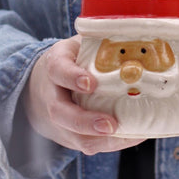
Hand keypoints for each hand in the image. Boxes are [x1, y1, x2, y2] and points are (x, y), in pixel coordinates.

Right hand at [23, 36, 144, 154]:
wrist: (42, 86)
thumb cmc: (72, 60)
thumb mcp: (79, 44)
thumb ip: (100, 41)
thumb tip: (136, 34)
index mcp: (55, 65)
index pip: (58, 70)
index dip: (73, 78)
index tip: (90, 83)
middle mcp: (52, 95)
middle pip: (60, 112)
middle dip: (85, 121)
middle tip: (110, 124)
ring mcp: (58, 120)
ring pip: (73, 135)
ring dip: (100, 139)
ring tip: (126, 135)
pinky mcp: (68, 136)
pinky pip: (85, 144)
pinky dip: (108, 143)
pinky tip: (131, 136)